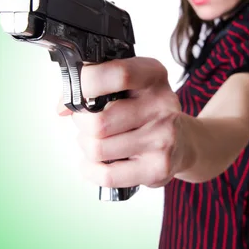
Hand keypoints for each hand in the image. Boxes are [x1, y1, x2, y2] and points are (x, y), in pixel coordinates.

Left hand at [57, 57, 184, 188]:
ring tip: (95, 142)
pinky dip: (91, 170)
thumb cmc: (147, 111)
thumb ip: (96, 86)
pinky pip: (107, 174)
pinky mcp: (158, 168)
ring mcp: (162, 138)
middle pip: (99, 121)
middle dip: (81, 124)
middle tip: (86, 124)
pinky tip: (95, 163)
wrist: (186, 142)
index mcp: (153, 75)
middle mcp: (162, 104)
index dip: (85, 83)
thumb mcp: (131, 86)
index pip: (117, 74)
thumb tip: (63, 106)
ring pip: (98, 148)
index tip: (74, 93)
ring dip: (86, 147)